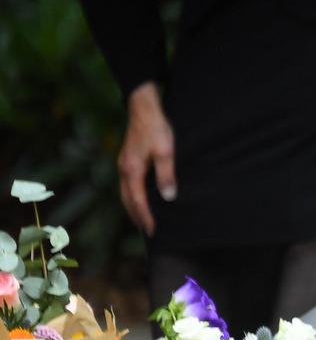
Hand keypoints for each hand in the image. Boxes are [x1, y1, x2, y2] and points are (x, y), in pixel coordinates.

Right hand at [118, 82, 175, 236]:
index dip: (146, 217)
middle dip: (137, 216)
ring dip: (133, 207)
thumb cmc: (156, 128)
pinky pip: (127, 184)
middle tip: (147, 232)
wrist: (143, 107)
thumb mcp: (165, 152)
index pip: (138, 201)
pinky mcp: (127, 159)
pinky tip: (140, 198)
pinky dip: (132, 196)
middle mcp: (124, 169)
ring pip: (125, 192)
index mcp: (132, 170)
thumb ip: (166, 175)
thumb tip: (168, 197)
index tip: (153, 231)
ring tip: (143, 219)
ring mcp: (124, 164)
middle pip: (127, 200)